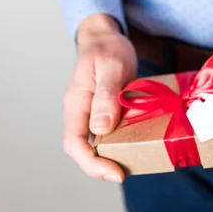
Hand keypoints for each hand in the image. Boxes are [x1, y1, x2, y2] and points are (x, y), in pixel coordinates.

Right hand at [63, 14, 136, 182]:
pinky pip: (109, 133)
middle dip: (101, 167)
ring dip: (111, 157)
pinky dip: (121, 143)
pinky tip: (138, 145)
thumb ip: (106, 95)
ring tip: (134, 163)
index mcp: (76, 103)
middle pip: (83, 149)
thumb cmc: (107, 48)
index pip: (74, 143)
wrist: (106, 37)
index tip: (115, 173)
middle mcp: (80, 112)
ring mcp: (91, 113)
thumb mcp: (111, 67)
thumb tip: (101, 127)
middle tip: (126, 173)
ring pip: (96, 144)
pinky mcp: (105, 111)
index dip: (92, 163)